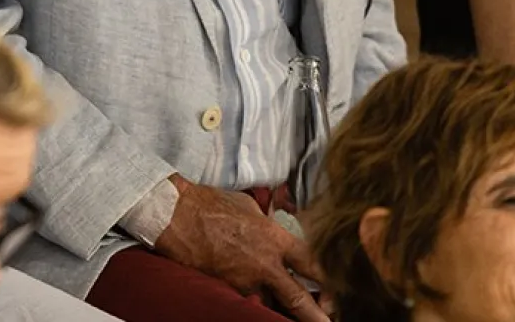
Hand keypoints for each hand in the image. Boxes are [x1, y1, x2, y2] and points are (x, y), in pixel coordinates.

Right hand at [154, 177, 327, 321]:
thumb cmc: (210, 204)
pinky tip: (264, 307)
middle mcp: (265, 264)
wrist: (176, 214)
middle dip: (318, 316)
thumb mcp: (249, 208)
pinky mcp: (227, 289)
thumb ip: (267, 225)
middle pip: (300, 300)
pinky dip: (257, 305)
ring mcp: (246, 281)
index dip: (329, 279)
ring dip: (283, 312)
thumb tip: (275, 232)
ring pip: (273, 306)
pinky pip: (249, 302)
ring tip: (294, 317)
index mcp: (275, 238)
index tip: (338, 287)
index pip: (314, 263)